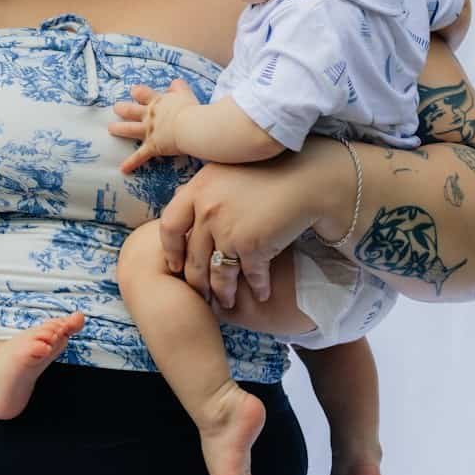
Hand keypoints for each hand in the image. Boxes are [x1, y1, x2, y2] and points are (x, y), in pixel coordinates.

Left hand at [109, 79, 194, 173]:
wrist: (190, 126)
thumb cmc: (190, 109)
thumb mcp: (184, 94)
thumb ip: (179, 87)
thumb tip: (174, 83)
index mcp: (157, 102)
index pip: (142, 93)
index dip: (137, 92)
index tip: (133, 91)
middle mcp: (149, 115)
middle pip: (130, 110)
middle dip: (122, 109)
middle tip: (116, 108)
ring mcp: (148, 131)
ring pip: (129, 129)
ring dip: (118, 129)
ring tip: (110, 129)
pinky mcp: (152, 146)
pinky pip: (139, 156)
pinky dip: (131, 163)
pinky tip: (122, 169)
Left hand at [158, 148, 332, 308]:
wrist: (306, 178)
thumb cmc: (269, 173)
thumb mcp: (227, 173)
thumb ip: (204, 190)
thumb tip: (181, 203)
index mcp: (197, 189)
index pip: (169, 227)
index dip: (171, 250)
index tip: (176, 265)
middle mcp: (207, 209)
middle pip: (193, 257)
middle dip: (197, 282)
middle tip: (202, 294)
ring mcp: (227, 229)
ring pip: (218, 273)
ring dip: (223, 292)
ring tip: (228, 301)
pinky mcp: (251, 245)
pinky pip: (249, 275)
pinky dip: (257, 287)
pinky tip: (262, 293)